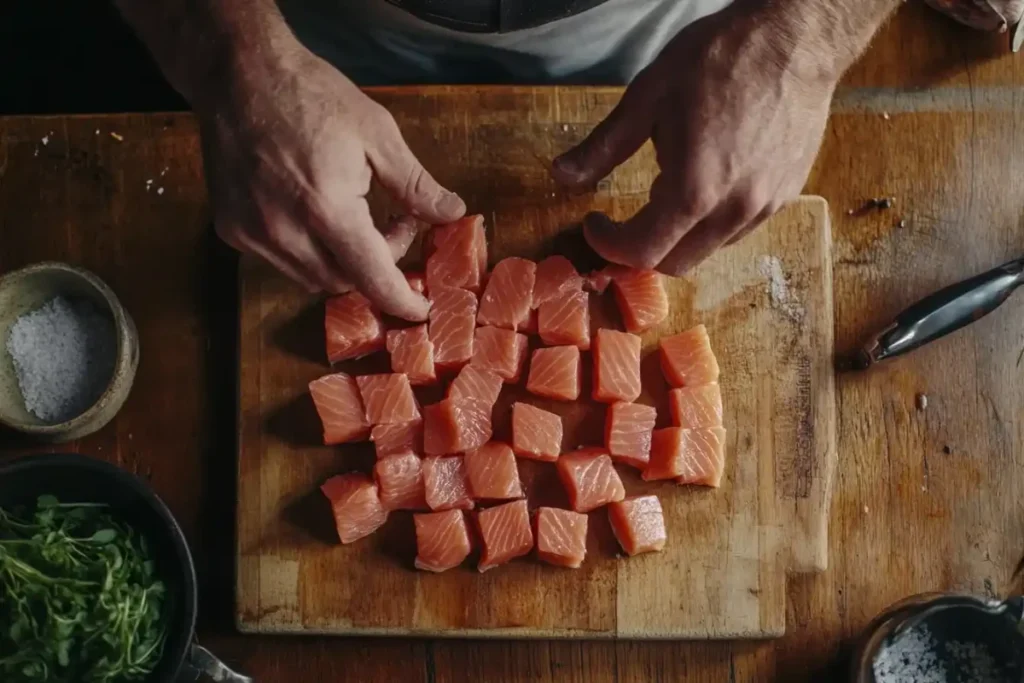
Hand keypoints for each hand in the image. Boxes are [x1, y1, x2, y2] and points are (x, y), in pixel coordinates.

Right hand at [198, 42, 464, 319]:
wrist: (237, 73)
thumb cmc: (311, 95)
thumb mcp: (377, 133)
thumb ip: (415, 184)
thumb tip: (452, 213)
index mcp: (326, 208)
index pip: (372, 278)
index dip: (401, 300)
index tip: (420, 309)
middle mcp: (284, 231)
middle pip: (344, 283)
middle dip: (376, 266)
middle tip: (394, 224)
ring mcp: (252, 234)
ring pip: (311, 278)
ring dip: (342, 262)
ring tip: (356, 215)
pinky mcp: (232, 230)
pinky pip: (281, 261)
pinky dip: (308, 251)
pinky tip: (316, 213)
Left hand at [551, 2, 838, 274]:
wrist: (796, 38)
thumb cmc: (720, 59)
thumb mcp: (648, 96)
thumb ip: (603, 146)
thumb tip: (560, 176)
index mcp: (694, 190)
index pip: (642, 251)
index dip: (609, 245)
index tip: (595, 222)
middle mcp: (733, 210)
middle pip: (676, 264)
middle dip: (641, 249)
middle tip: (623, 221)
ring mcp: (765, 206)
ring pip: (708, 249)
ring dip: (677, 236)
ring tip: (665, 190)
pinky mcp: (786, 196)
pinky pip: (738, 230)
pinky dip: (709, 223)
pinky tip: (703, 183)